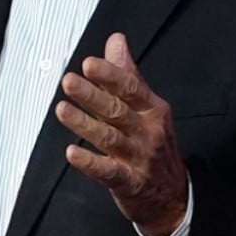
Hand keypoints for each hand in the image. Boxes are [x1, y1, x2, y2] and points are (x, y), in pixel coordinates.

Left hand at [54, 32, 187, 235]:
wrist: (174, 196)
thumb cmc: (155, 142)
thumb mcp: (148, 107)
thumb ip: (129, 74)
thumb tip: (116, 39)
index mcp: (152, 109)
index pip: (131, 88)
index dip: (110, 75)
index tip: (88, 63)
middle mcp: (147, 131)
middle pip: (117, 111)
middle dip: (92, 96)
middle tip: (68, 81)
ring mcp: (139, 158)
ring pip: (109, 138)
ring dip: (84, 124)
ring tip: (61, 110)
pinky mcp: (129, 182)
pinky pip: (108, 172)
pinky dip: (89, 163)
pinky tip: (71, 153)